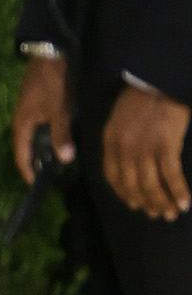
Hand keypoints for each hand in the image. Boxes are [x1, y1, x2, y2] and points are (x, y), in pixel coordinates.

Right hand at [12, 54, 73, 184]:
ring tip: (56, 158)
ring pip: (34, 135)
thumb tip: (64, 160)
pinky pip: (40, 125)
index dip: (27, 171)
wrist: (51, 51)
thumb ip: (61, 135)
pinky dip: (47, 134)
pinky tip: (60, 135)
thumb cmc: (53, 83)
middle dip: (36, 161)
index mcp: (21, 124)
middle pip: (26, 146)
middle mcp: (21, 119)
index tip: (36, 185)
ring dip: (42, 147)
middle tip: (50, 175)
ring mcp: (28, 109)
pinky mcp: (37, 101)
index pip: (20, 155)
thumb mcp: (59, 110)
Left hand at [104, 83, 190, 220]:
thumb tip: (129, 162)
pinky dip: (178, 191)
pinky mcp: (165, 146)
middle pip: (133, 185)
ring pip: (151, 185)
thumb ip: (120, 141)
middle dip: (146, 203)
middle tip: (157, 214)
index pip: (114, 177)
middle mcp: (124, 149)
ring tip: (171, 213)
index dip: (124, 194)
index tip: (134, 204)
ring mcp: (144, 149)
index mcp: (111, 142)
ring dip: (162, 202)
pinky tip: (185, 203)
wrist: (158, 80)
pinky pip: (171, 175)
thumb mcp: (120, 119)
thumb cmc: (143, 96)